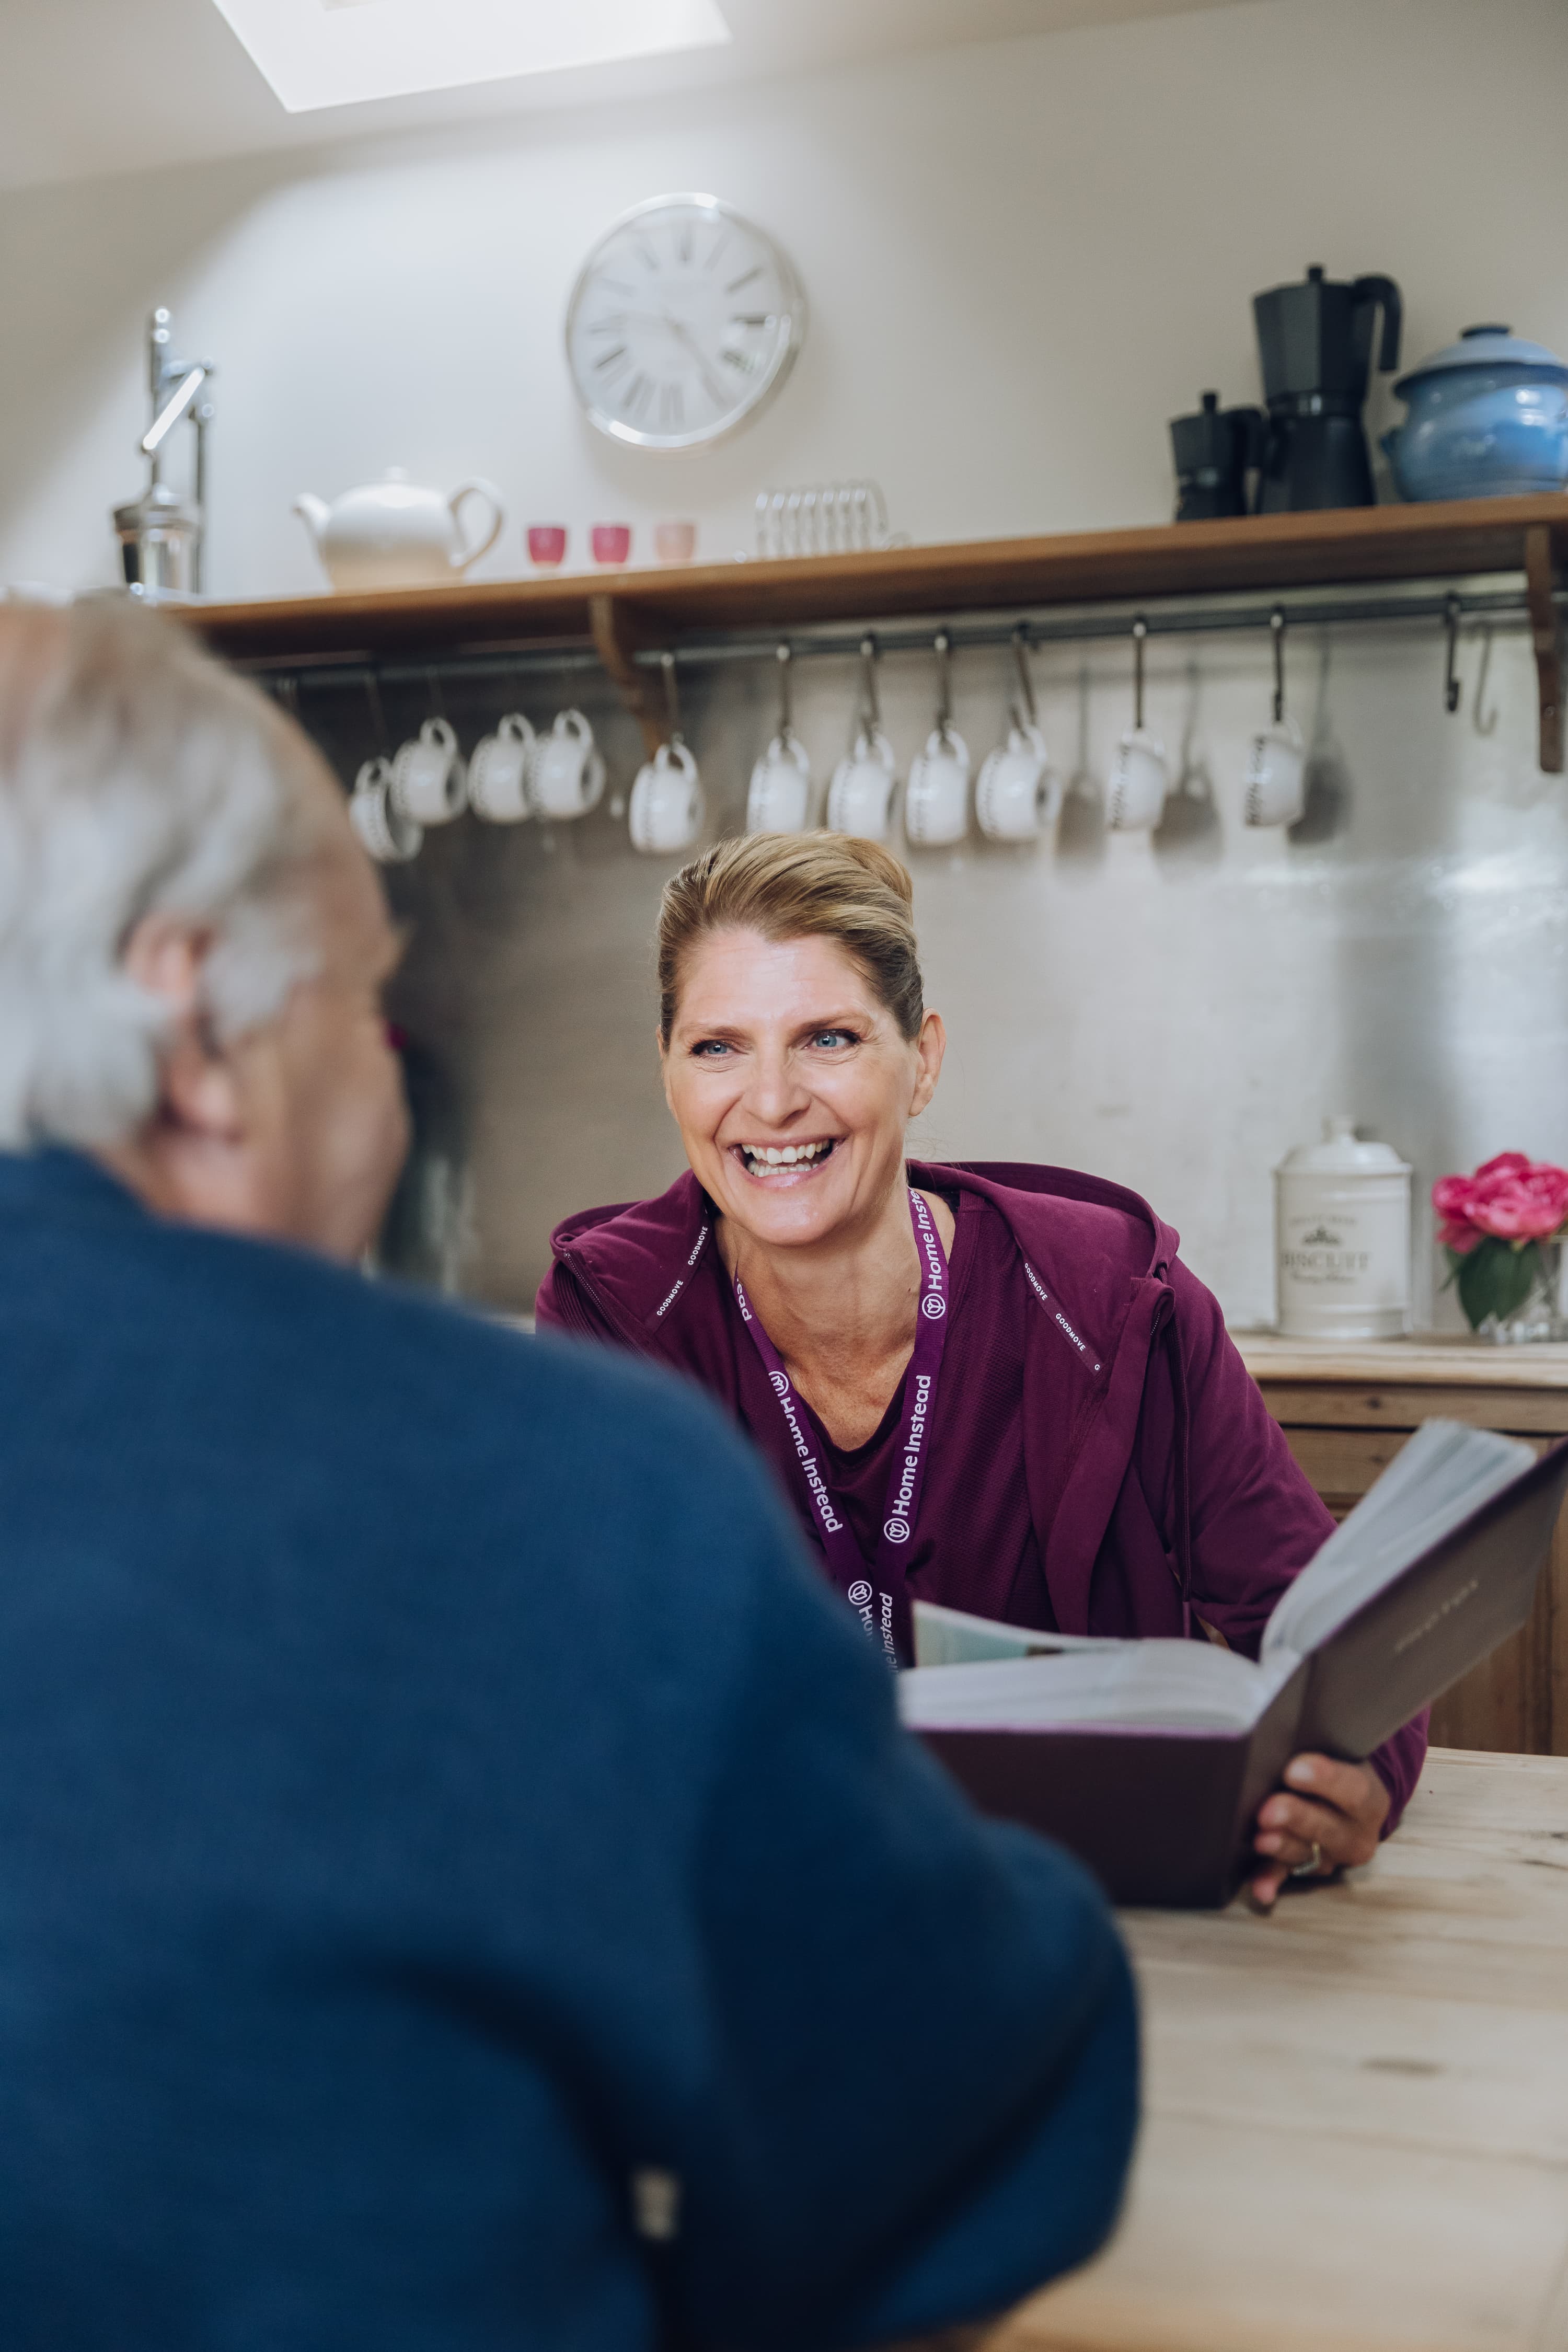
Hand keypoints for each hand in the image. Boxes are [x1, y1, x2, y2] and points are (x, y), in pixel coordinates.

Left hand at [1248, 1753, 1389, 1910]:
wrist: (1352, 1797)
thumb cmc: (1337, 1764)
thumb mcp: (1340, 1753)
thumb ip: (1318, 1748)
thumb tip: (1284, 1735)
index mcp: (1370, 1799)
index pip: (1353, 1789)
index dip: (1325, 1779)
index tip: (1294, 1769)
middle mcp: (1356, 1834)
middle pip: (1327, 1827)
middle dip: (1297, 1818)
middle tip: (1269, 1810)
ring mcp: (1331, 1856)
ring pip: (1306, 1853)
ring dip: (1282, 1848)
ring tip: (1261, 1840)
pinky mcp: (1307, 1868)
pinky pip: (1287, 1876)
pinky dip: (1271, 1880)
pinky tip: (1261, 1889)